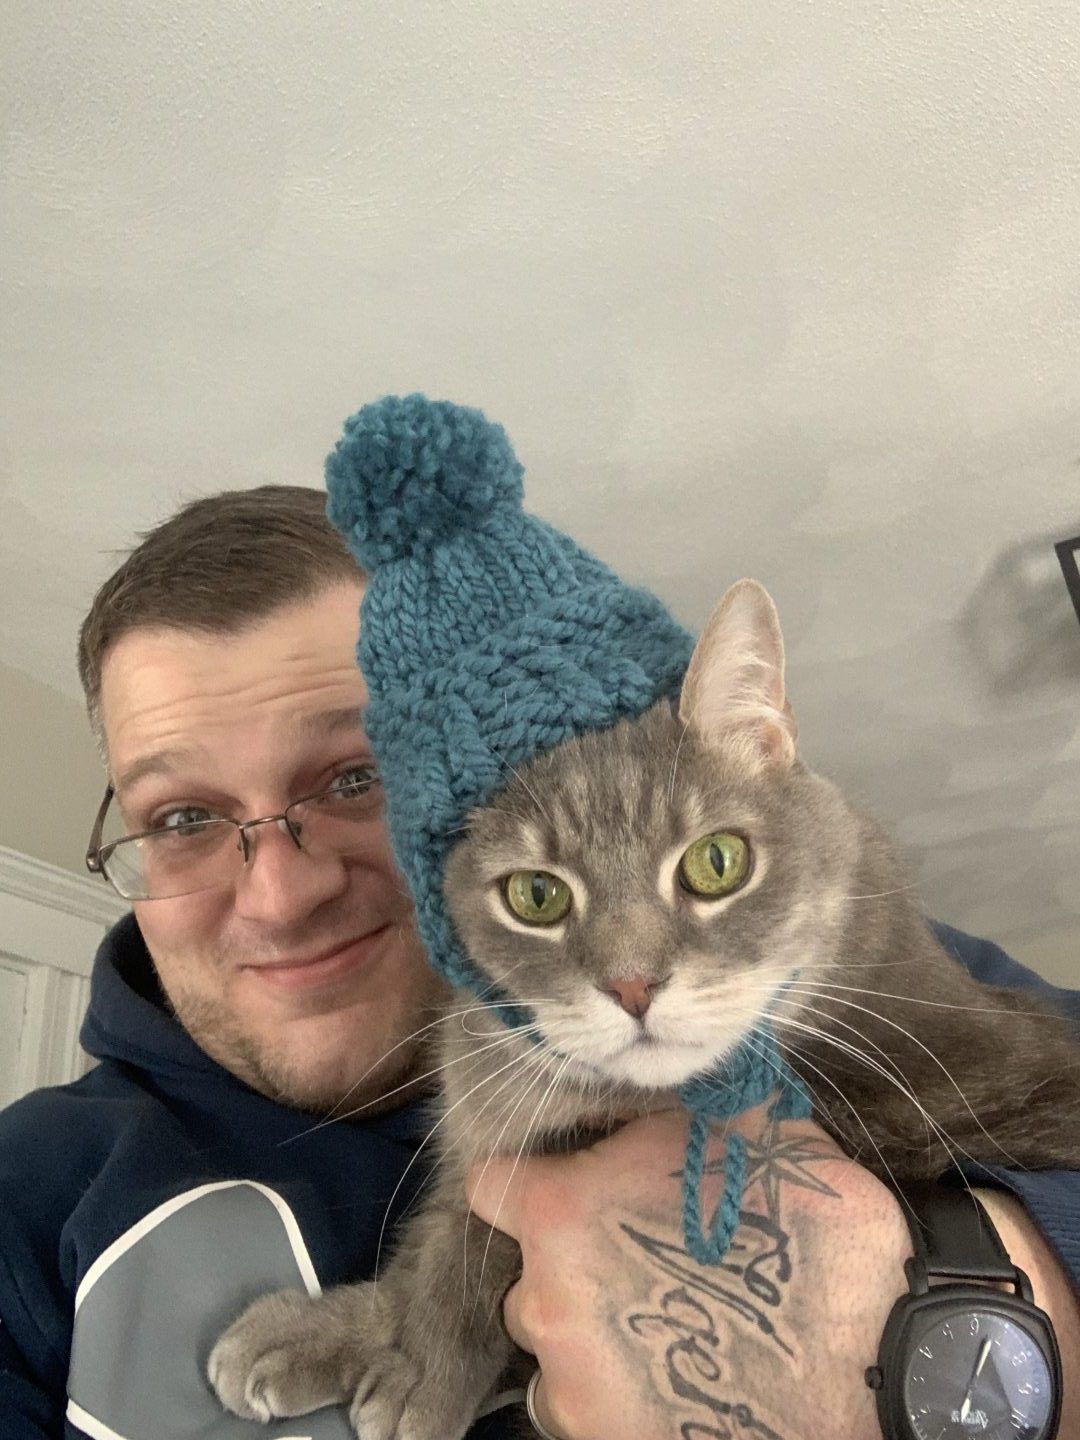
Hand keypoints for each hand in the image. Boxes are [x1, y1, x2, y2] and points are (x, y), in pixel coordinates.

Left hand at [467, 1105, 911, 1439]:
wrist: (875, 1371)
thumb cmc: (806, 1242)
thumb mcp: (751, 1135)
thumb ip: (691, 1100)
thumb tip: (687, 1050)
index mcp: (564, 1214)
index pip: (492, 1181)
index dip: (528, 1176)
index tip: (569, 1181)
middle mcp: (547, 1298)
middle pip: (529, 1266)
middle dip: (577, 1255)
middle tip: (647, 1252)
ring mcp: (571, 1383)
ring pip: (555, 1338)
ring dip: (594, 1323)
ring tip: (668, 1316)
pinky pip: (584, 1401)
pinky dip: (616, 1385)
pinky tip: (675, 1368)